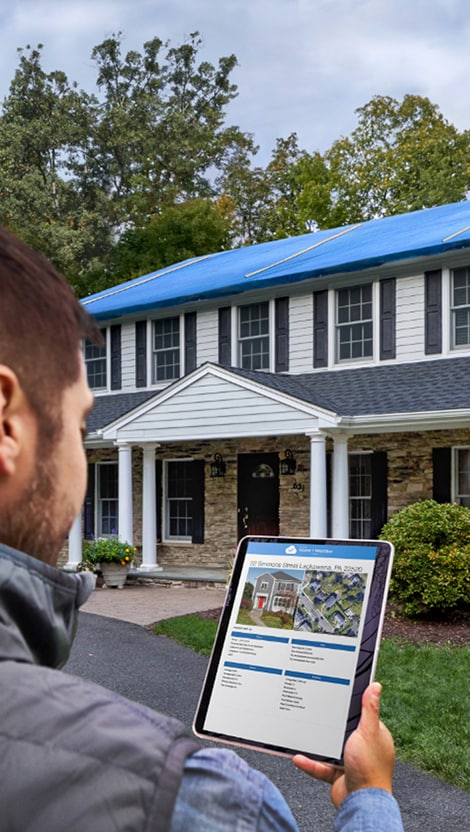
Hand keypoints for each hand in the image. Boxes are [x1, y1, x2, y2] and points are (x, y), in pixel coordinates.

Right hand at [292, 682, 394, 808]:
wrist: (361, 803)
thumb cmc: (370, 769)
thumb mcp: (368, 732)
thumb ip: (369, 709)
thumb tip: (376, 686)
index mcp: (372, 735)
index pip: (360, 716)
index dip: (349, 708)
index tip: (335, 697)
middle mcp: (361, 748)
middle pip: (341, 731)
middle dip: (327, 726)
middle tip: (313, 714)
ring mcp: (349, 761)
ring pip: (328, 748)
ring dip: (315, 745)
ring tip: (302, 734)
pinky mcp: (337, 774)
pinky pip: (320, 766)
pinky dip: (310, 763)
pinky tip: (299, 757)